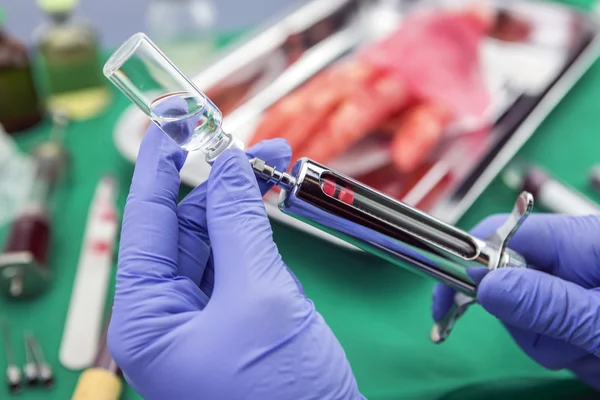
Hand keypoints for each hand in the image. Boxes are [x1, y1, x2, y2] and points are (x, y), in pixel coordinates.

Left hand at [108, 124, 363, 399]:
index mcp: (147, 319)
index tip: (170, 120)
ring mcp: (203, 323)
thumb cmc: (285, 395)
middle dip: (216, 182)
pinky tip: (270, 210)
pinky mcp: (236, 324)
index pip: (145, 222)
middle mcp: (167, 320)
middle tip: (252, 145)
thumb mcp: (260, 298)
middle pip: (183, 229)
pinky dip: (254, 234)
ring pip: (214, 243)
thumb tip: (229, 166)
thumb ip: (240, 225)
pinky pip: (237, 265)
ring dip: (240, 205)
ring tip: (271, 168)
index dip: (157, 165)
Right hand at [432, 214, 599, 389]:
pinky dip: (562, 348)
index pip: (502, 233)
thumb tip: (482, 286)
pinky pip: (544, 329)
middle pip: (508, 283)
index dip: (469, 262)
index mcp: (578, 239)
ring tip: (590, 353)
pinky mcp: (576, 309)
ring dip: (550, 343)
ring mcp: (574, 284)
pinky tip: (591, 354)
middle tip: (571, 344)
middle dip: (529, 325)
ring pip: (524, 314)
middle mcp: (571, 257)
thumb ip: (546, 303)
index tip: (446, 300)